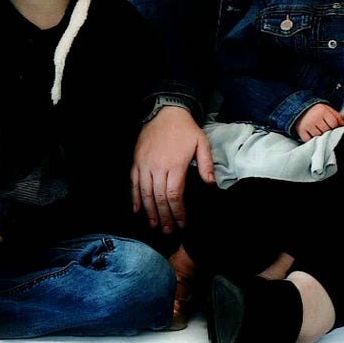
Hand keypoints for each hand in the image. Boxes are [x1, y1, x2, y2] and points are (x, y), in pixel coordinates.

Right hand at [130, 105, 213, 233]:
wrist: (165, 111)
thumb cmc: (185, 129)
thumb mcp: (202, 143)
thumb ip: (206, 165)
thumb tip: (210, 185)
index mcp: (175, 164)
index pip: (174, 195)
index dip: (178, 212)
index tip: (182, 224)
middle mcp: (157, 167)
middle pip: (159, 198)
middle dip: (164, 217)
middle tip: (167, 231)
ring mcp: (144, 164)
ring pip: (145, 193)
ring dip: (149, 212)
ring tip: (153, 225)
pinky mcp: (136, 161)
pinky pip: (133, 183)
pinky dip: (134, 197)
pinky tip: (136, 210)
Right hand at [296, 103, 343, 139]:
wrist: (301, 110)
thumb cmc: (318, 112)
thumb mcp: (329, 110)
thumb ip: (338, 118)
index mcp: (322, 111)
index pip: (333, 124)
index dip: (335, 127)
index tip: (333, 127)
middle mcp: (314, 118)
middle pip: (327, 131)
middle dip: (328, 132)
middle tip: (326, 130)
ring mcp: (307, 125)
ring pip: (319, 137)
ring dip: (321, 137)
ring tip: (319, 132)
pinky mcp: (301, 132)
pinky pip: (310, 140)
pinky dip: (312, 140)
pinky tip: (313, 135)